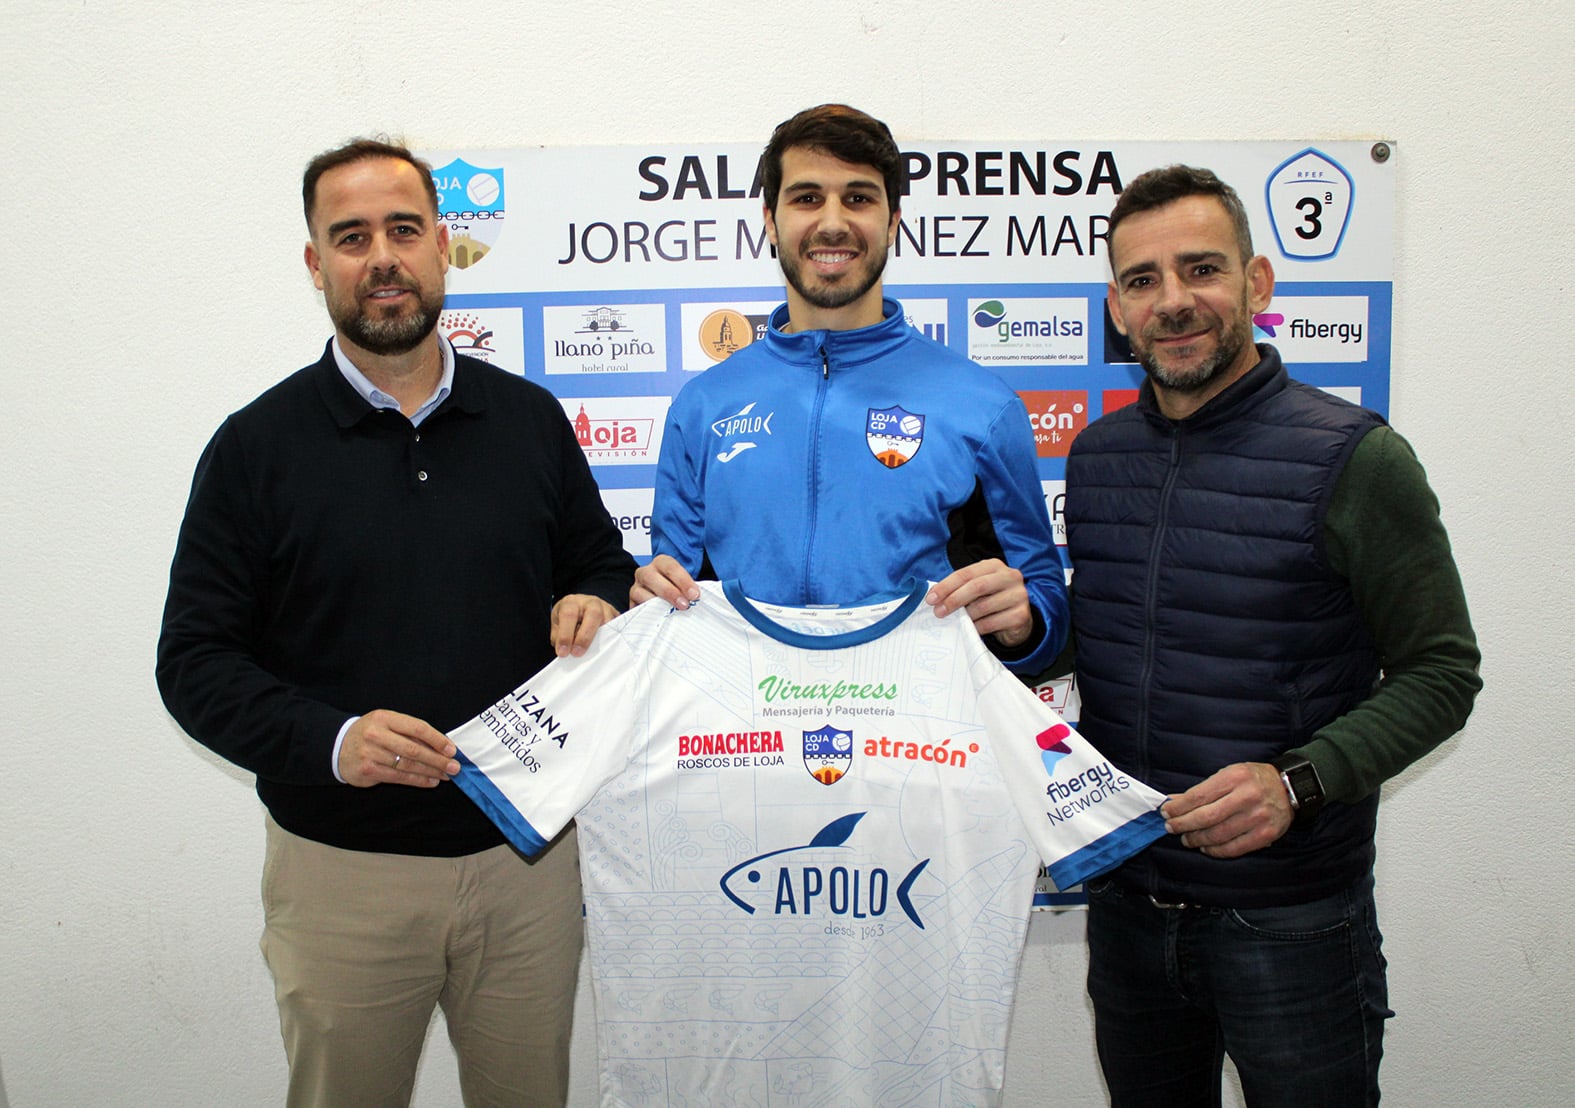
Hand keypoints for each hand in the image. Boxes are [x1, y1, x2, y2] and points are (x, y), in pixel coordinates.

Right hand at [339, 709, 458, 788]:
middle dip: (438, 759)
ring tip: (446, 775)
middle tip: (454, 766)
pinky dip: (418, 780)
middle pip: (414, 749)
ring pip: (408, 765)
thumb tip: (441, 746)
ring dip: (431, 771)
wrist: (337, 746)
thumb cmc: (370, 734)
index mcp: (385, 718)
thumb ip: (409, 732)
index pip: (417, 728)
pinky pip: (399, 777)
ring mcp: (371, 753)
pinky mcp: (368, 770)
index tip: (451, 749)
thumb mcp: (386, 724)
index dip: (437, 739)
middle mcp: (377, 734)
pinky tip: (430, 781)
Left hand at [551, 593, 620, 656]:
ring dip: (600, 640)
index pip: (569, 615)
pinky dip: (611, 640)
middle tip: (577, 653)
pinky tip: (603, 650)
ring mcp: (606, 608)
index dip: (566, 635)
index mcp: (573, 602)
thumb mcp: (557, 624)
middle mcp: (591, 602)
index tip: (563, 652)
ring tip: (591, 654)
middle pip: (594, 615)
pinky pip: (617, 629)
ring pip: (609, 622)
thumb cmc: (568, 617)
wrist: (580, 607)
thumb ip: (559, 637)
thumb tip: (567, 651)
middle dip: (585, 637)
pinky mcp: (616, 617)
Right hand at [631, 554, 700, 609]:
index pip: (670, 567)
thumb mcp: (684, 586)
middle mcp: (645, 573)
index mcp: (661, 563)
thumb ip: (690, 590)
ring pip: (639, 592)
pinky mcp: (631, 604)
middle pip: (651, 577)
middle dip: (669, 591)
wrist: (664, 602)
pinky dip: (646, 614)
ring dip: (656, 604)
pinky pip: (635, 609)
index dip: (683, 580)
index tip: (694, 595)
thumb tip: (698, 599)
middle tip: (684, 605)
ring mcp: (636, 588)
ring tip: (671, 613)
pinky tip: (659, 619)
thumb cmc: (677, 592)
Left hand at [927, 559, 1032, 647]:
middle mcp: (1010, 576)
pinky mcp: (1021, 615)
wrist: (1016, 621)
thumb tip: (933, 597)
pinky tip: (970, 630)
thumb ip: (958, 589)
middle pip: (977, 586)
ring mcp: (1018, 595)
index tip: (931, 599)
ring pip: (984, 606)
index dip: (946, 585)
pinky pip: (992, 623)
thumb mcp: (976, 590)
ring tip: (955, 622)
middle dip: (954, 599)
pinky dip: (977, 628)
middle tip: (938, 612)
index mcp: (994, 566)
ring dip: (965, 616)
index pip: (966, 573)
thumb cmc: (990, 601)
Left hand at [1161, 762, 1294, 857]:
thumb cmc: (1253, 779)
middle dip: (1183, 825)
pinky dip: (1216, 850)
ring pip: (1218, 835)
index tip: (1166, 812)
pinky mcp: (1265, 834)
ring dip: (1197, 840)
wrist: (1290, 787)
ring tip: (1187, 839)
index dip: (1178, 807)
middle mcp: (1247, 797)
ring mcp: (1258, 817)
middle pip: (1206, 817)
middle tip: (1171, 828)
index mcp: (1234, 777)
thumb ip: (1203, 790)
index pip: (1198, 796)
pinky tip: (1206, 848)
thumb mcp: (1229, 774)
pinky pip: (1234, 848)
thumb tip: (1174, 802)